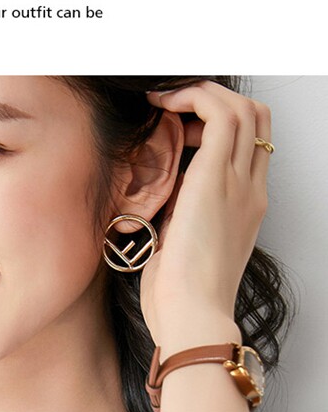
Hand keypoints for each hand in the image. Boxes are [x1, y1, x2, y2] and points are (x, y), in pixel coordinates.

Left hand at [137, 81, 271, 354]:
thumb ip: (179, 217)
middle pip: (254, 119)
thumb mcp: (180, 249)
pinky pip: (216, 113)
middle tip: (173, 107)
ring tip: (163, 101)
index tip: (180, 130)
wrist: (192, 317)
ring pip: (240, 108)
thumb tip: (157, 197)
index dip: (219, 126)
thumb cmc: (179, 299)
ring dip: (201, 94)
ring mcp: (237, 182)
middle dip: (215, 101)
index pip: (250, 147)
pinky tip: (160, 105)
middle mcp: (249, 190)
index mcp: (245, 209)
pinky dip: (190, 98)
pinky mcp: (216, 178)